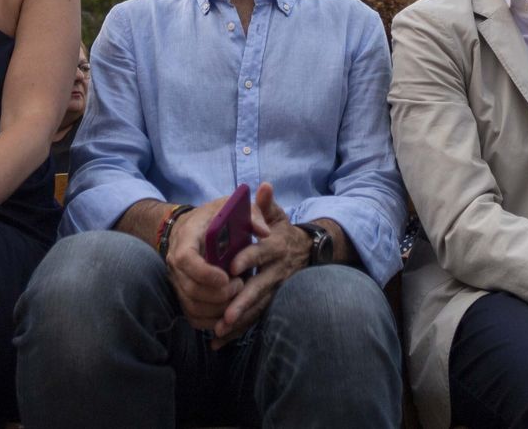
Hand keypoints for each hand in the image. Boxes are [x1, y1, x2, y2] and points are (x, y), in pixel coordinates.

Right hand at [164, 196, 243, 330]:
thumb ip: (252, 215)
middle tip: (240, 286)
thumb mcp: (232, 207)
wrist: (192, 227)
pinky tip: (229, 312)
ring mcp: (177, 281)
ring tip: (237, 296)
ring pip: (192, 305)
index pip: (186, 259)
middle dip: (218, 294)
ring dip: (217, 308)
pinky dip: (212, 320)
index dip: (205, 273)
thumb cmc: (216, 217)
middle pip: (191, 288)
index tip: (227, 278)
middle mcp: (176, 262)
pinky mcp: (183, 295)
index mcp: (186, 237)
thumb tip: (265, 232)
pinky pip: (193, 316)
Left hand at [211, 182, 307, 348]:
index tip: (232, 267)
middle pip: (260, 287)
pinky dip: (238, 331)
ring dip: (240, 321)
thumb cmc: (284, 232)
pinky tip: (218, 341)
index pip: (261, 252)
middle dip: (243, 302)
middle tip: (226, 314)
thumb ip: (265, 205)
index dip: (248, 259)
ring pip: (258, 307)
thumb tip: (263, 186)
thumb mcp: (278, 216)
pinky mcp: (271, 301)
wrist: (309, 252)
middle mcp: (277, 270)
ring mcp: (275, 289)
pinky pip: (255, 318)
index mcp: (276, 247)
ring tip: (220, 330)